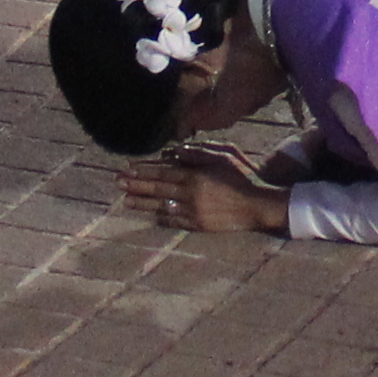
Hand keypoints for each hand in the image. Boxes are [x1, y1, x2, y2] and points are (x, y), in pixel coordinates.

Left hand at [117, 152, 293, 233]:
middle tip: (118, 183)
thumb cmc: (244, 175)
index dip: (143, 171)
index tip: (127, 169)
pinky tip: (150, 215)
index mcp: (195, 175)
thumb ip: (199, 152)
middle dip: (136, 185)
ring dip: (142, 203)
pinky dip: (161, 217)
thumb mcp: (224, 155)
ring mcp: (194, 211)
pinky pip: (174, 221)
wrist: (258, 204)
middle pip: (157, 189)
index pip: (162, 172)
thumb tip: (175, 151)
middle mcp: (191, 194)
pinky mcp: (199, 225)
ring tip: (125, 201)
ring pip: (162, 206)